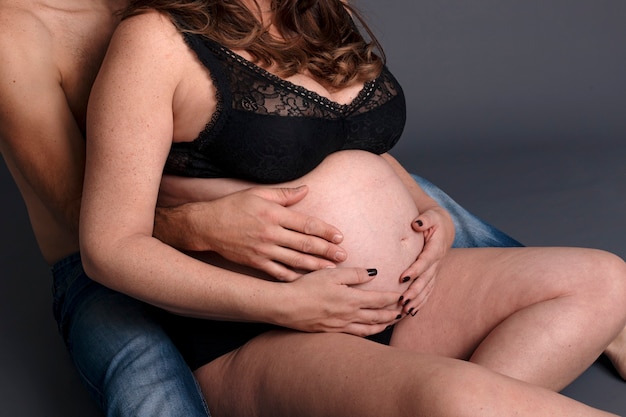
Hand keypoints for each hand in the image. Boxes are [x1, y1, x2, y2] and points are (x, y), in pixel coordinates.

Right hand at [157, 186, 347, 280]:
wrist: (206, 225)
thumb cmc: (233, 206)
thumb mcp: (258, 194)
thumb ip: (284, 194)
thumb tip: (306, 190)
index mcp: (274, 214)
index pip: (306, 223)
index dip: (325, 230)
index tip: (339, 236)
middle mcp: (270, 233)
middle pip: (304, 244)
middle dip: (326, 250)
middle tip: (344, 255)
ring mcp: (263, 250)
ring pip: (295, 260)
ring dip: (315, 265)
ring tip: (332, 270)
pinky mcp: (255, 263)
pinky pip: (278, 272)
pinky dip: (293, 277)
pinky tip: (307, 281)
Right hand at [277, 267, 402, 335]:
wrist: (287, 307)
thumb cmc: (307, 287)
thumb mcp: (331, 274)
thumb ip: (354, 274)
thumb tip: (373, 273)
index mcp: (351, 299)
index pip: (379, 299)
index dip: (393, 298)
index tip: (403, 296)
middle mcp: (349, 315)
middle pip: (377, 316)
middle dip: (392, 314)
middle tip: (405, 312)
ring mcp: (340, 326)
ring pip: (368, 328)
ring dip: (383, 325)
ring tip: (392, 322)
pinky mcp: (331, 332)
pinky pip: (355, 335)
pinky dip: (367, 333)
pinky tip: (369, 331)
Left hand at [397, 206, 453, 314]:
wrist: (444, 227)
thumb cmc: (434, 220)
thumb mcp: (431, 216)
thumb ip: (424, 219)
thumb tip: (416, 224)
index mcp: (436, 248)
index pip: (425, 261)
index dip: (416, 270)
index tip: (403, 277)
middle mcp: (436, 262)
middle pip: (426, 279)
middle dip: (415, 291)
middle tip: (403, 300)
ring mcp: (435, 270)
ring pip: (427, 288)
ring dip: (417, 300)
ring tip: (405, 310)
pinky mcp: (432, 275)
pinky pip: (427, 291)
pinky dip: (420, 302)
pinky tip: (411, 312)